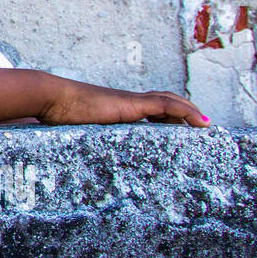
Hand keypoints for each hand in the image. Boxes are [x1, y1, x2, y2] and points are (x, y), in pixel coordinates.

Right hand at [39, 80, 209, 126]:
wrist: (51, 99)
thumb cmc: (56, 116)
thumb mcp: (75, 132)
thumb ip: (82, 139)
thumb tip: (74, 158)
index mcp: (116, 108)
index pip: (148, 108)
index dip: (166, 116)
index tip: (179, 128)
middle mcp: (126, 102)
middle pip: (164, 101)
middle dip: (184, 113)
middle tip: (198, 127)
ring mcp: (130, 101)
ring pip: (170, 101)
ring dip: (190, 112)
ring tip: (204, 125)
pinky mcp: (132, 104)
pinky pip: (167, 106)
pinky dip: (187, 112)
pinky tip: (200, 123)